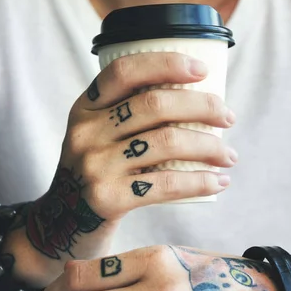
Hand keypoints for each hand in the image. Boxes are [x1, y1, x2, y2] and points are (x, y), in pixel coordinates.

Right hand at [8, 54, 236, 287]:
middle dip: (203, 106)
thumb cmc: (94, 176)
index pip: (125, 71)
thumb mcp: (94, 139)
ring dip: (209, 147)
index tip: (202, 70)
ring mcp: (94, 165)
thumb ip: (124, 118)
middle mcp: (85, 132)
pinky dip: (200, 181)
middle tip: (228, 118)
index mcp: (84, 109)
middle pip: (155, 105)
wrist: (61, 227)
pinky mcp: (107, 198)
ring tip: (229, 156)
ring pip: (167, 142)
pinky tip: (218, 182)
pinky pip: (165, 183)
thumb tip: (192, 101)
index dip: (167, 63)